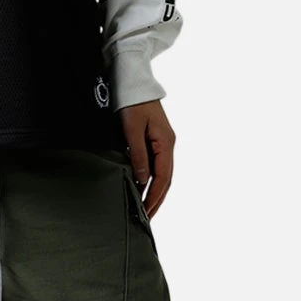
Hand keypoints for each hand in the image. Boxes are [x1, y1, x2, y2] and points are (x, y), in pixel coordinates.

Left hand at [120, 100, 174, 218]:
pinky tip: (144, 187)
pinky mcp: (156, 139)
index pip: (162, 178)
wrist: (134, 82)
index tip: (147, 213)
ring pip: (162, 174)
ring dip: (155, 192)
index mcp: (166, 143)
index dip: (154, 197)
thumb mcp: (132, 129)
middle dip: (157, 200)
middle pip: (166, 179)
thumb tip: (142, 180)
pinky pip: (157, 165)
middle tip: (147, 218)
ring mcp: (163, 142)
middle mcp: (168, 145)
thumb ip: (138, 155)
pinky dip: (152, 180)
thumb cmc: (133, 102)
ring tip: (146, 208)